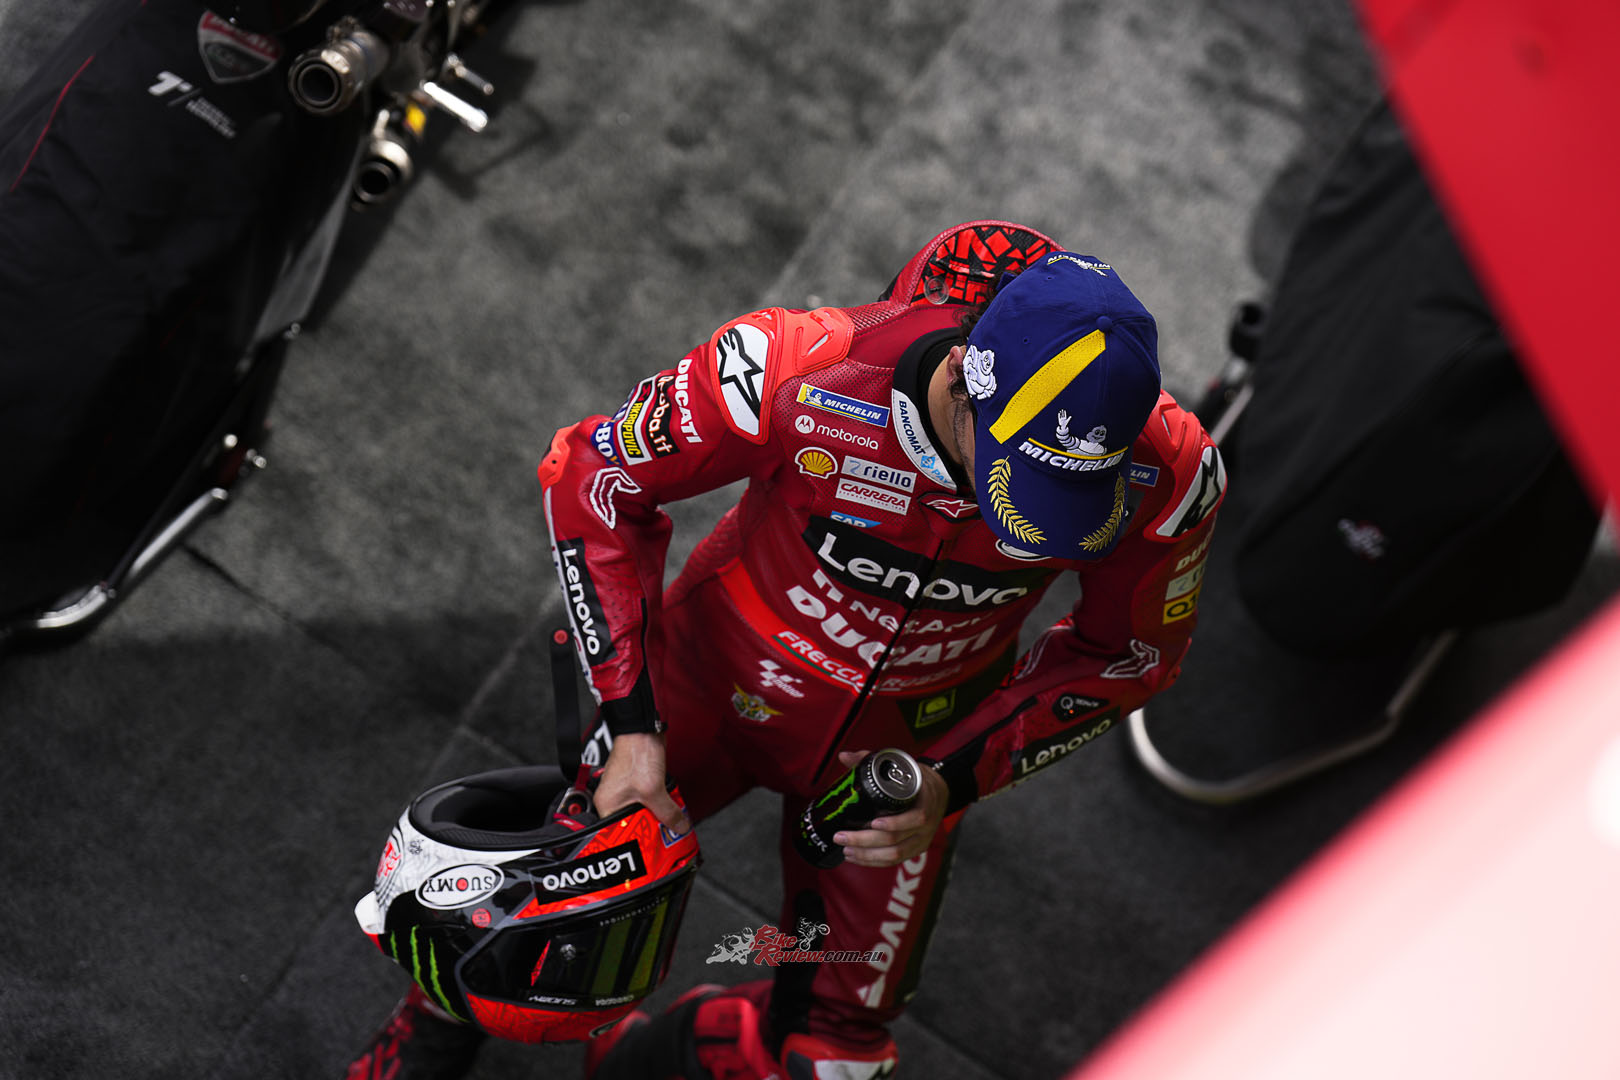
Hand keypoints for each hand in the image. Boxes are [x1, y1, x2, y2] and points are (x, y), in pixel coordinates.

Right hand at [592, 731, 688, 834]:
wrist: (644, 730)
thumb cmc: (637, 753)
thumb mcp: (654, 790)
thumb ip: (668, 812)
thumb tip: (679, 827)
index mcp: (607, 805)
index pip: (616, 834)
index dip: (632, 843)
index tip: (646, 851)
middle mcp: (614, 800)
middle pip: (632, 825)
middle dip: (648, 832)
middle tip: (662, 841)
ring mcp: (626, 792)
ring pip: (643, 814)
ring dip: (656, 819)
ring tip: (668, 828)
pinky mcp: (639, 785)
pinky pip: (649, 803)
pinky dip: (659, 807)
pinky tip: (669, 812)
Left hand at [831, 750, 947, 867]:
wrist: (938, 791)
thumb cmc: (915, 779)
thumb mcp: (900, 767)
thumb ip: (870, 759)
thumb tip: (843, 756)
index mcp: (926, 802)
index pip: (915, 818)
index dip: (894, 823)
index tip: (872, 822)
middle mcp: (926, 825)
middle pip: (896, 839)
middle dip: (865, 840)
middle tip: (841, 836)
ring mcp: (921, 840)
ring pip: (894, 855)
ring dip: (867, 855)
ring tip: (846, 849)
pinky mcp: (915, 850)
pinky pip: (894, 861)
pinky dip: (874, 862)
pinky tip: (856, 857)